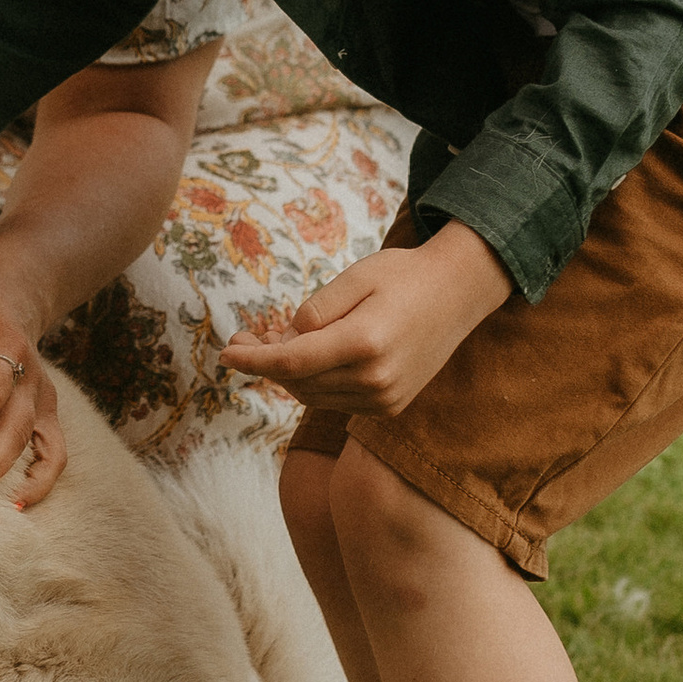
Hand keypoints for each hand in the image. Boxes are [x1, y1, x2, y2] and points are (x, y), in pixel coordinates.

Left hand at [222, 221, 510, 417]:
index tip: (223, 354)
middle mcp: (376, 379)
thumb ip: (316, 310)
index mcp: (365, 343)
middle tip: (246, 338)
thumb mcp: (356, 277)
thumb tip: (286, 340)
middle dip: (266, 363)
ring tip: (272, 343)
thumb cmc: (404, 276)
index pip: (291, 362)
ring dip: (288, 375)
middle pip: (298, 382)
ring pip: (314, 396)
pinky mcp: (390, 406)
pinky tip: (308, 357)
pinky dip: (314, 383)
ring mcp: (385, 398)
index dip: (253, 360)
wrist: (459, 294)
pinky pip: (335, 400)